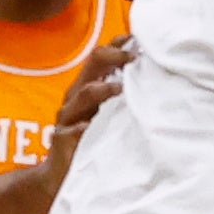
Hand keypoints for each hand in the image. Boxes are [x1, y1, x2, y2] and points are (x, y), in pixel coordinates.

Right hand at [36, 31, 133, 191]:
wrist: (59, 175)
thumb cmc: (91, 141)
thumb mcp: (108, 116)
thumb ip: (123, 98)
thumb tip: (155, 79)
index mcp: (87, 87)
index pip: (100, 57)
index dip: (117, 44)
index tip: (136, 39)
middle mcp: (75, 97)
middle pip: (92, 67)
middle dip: (112, 58)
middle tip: (133, 58)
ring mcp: (67, 117)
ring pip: (82, 95)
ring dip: (101, 89)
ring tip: (118, 88)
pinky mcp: (61, 139)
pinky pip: (70, 131)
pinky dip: (80, 127)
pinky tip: (90, 126)